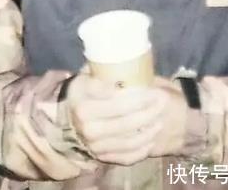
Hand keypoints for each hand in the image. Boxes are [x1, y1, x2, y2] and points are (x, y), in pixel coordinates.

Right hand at [66, 74, 187, 166]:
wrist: (66, 118)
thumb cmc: (82, 92)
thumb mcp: (86, 77)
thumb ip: (103, 76)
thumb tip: (127, 70)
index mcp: (84, 106)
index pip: (117, 101)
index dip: (139, 96)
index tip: (152, 89)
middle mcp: (88, 128)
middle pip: (126, 121)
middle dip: (149, 110)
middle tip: (162, 101)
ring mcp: (95, 145)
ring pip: (129, 140)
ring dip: (149, 130)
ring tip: (160, 118)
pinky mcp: (101, 157)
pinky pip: (127, 157)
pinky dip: (142, 149)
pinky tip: (151, 138)